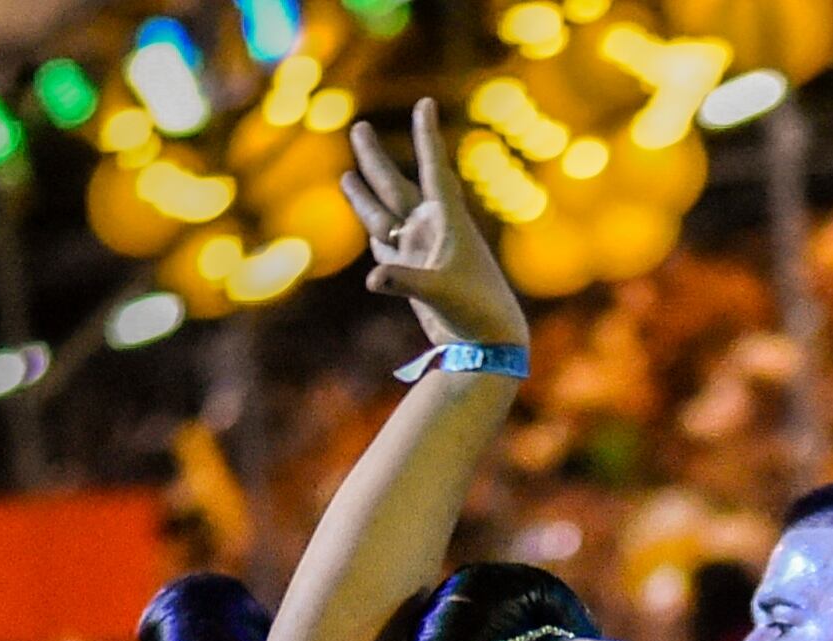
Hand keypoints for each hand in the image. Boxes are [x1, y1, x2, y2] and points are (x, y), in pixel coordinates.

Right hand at [348, 101, 528, 357]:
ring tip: (347, 175)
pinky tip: (369, 224)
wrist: (486, 344)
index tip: (426, 103)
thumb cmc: (476, 313)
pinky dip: (376, 236)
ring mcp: (422, 252)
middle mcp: (433, 231)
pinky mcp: (414, 273)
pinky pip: (388, 248)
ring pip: (386, 216)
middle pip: (397, 186)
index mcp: (449, 221)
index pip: (435, 169)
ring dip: (365, 196)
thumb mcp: (441, 294)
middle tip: (359, 127)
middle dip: (375, 159)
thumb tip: (373, 278)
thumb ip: (405, 281)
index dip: (427, 135)